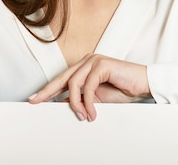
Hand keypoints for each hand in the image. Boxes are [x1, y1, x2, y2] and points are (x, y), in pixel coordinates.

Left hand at [28, 54, 150, 121]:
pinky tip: (92, 113)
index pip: (62, 79)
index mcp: (84, 67)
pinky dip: (88, 102)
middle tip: (36, 101)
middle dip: (47, 91)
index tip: (35, 99)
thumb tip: (63, 106)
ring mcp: (93, 60)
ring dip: (76, 103)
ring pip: (74, 83)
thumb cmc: (123, 90)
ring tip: (83, 116)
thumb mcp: (97, 98)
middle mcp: (86, 61)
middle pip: (62, 77)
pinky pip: (88, 86)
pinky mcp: (101, 65)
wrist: (143, 84)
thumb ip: (81, 99)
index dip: (48, 89)